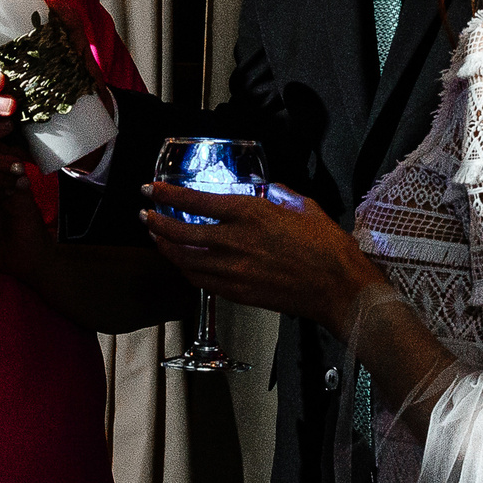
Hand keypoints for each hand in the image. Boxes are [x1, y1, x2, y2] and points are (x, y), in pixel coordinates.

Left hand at [139, 181, 376, 325]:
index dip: (168, 195)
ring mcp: (232, 269)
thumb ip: (278, 195)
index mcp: (250, 213)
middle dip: (156, 222)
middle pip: (180, 232)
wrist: (338, 287)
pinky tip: (181, 262)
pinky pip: (199, 280)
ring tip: (155, 237)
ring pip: (184, 259)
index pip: (196, 200)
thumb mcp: (302, 206)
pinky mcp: (237, 292)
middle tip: (144, 214)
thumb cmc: (326, 245)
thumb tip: (266, 190)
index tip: (150, 190)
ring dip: (165, 246)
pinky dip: (184, 269)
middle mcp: (234, 241)